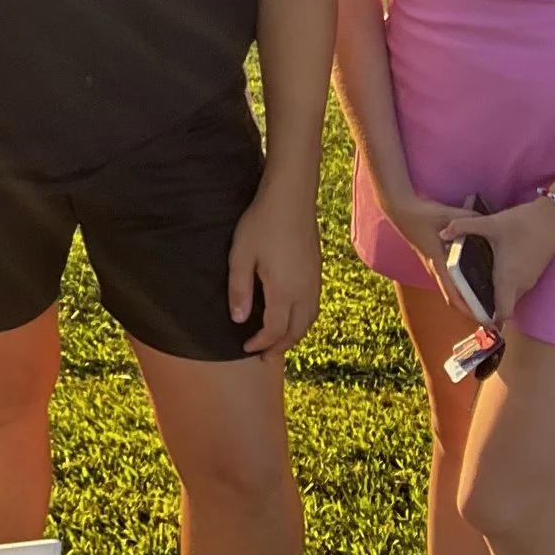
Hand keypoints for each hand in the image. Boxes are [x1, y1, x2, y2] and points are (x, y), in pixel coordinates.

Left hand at [228, 173, 322, 354]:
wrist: (291, 198)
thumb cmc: (261, 224)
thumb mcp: (240, 257)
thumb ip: (239, 290)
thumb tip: (238, 320)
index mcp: (284, 291)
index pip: (274, 330)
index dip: (261, 343)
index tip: (246, 348)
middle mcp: (305, 291)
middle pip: (296, 330)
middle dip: (280, 346)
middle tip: (264, 357)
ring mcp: (314, 281)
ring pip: (308, 319)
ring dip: (294, 335)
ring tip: (278, 342)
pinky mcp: (317, 270)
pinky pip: (313, 306)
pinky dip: (302, 320)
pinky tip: (291, 316)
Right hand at [375, 183, 486, 316]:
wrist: (400, 210)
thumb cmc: (422, 215)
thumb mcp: (449, 215)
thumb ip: (470, 220)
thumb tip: (490, 223)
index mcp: (439, 262)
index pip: (453, 294)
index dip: (468, 310)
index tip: (483, 320)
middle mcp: (434, 268)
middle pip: (452, 297)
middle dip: (468, 309)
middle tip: (488, 317)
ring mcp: (431, 264)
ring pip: (448, 288)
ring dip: (462, 299)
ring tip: (482, 303)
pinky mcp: (430, 258)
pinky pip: (446, 279)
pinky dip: (458, 287)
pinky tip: (470, 282)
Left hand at [444, 197, 554, 322]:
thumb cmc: (524, 223)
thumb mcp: (490, 223)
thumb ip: (463, 227)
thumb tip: (441, 232)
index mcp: (508, 278)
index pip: (502, 313)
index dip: (487, 318)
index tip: (471, 313)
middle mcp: (521, 284)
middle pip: (503, 306)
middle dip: (486, 306)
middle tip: (465, 296)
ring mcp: (530, 279)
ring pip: (510, 296)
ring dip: (495, 294)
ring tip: (474, 283)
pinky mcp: (534, 272)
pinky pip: (517, 287)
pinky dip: (505, 285)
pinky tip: (491, 270)